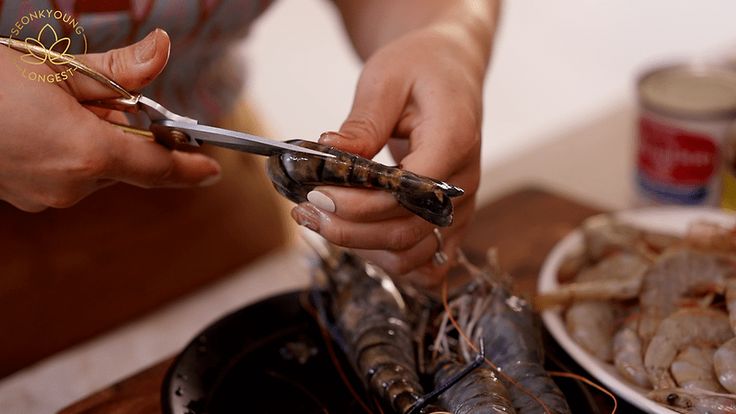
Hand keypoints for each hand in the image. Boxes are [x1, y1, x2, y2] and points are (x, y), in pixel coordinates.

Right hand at [0, 29, 220, 211]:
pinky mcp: (28, 198)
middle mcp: (72, 186)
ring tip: (58, 107)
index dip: (188, 169)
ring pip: (98, 168)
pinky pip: (70, 176)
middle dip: (127, 133)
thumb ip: (119, 70)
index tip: (211, 170)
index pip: (157, 168)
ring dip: (95, 141)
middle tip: (106, 99)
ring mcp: (47, 196)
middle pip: (126, 162)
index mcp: (88, 154)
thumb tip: (161, 51)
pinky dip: (72, 153)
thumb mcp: (58, 68)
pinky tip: (45, 127)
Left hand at [290, 24, 486, 286]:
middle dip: (350, 230)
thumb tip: (329, 152)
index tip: (316, 194)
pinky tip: (356, 238)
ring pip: (412, 254)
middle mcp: (462, 182)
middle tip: (306, 210)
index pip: (408, 192)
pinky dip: (388, 259)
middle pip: (407, 231)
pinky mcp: (448, 218)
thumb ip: (363, 121)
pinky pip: (423, 259)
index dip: (360, 203)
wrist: (451, 69)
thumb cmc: (421, 67)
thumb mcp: (386, 78)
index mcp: (454, 140)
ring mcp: (458, 206)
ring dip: (363, 249)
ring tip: (320, 223)